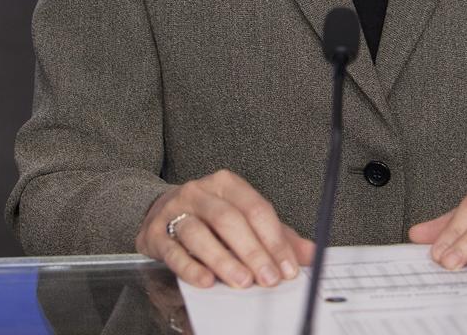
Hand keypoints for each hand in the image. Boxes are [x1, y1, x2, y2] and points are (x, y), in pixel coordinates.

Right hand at [135, 169, 314, 289]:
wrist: (159, 212)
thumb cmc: (209, 218)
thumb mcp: (243, 219)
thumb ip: (275, 235)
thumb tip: (310, 254)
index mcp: (226, 184)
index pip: (256, 208)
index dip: (274, 239)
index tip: (288, 268)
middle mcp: (200, 192)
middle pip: (229, 220)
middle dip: (252, 251)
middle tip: (269, 279)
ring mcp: (175, 210)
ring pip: (200, 233)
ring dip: (223, 260)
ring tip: (242, 281)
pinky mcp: (155, 233)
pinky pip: (174, 251)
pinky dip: (191, 268)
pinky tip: (206, 281)